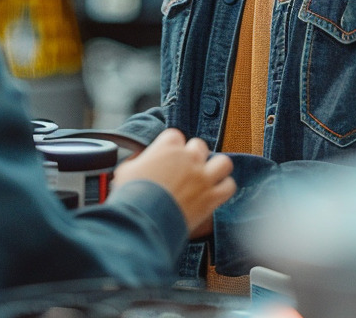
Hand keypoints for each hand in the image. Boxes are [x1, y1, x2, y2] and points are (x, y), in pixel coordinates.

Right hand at [111, 129, 234, 233]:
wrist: (144, 219)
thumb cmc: (132, 195)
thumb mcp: (125, 170)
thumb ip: (138, 160)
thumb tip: (140, 159)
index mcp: (167, 147)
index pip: (175, 136)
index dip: (172, 147)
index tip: (168, 158)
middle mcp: (188, 158)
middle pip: (200, 146)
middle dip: (194, 156)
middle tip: (187, 170)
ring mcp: (202, 176)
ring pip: (223, 162)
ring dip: (216, 169)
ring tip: (207, 177)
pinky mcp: (211, 196)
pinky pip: (229, 186)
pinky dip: (224, 189)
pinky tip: (215, 193)